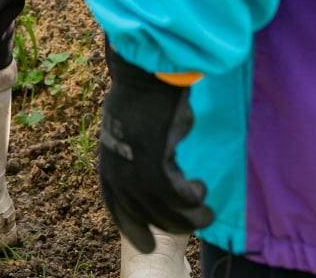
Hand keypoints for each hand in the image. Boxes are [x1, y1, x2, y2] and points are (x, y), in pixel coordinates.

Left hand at [97, 44, 212, 253]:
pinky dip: (192, 197)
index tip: (145, 244)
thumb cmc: (140, 92)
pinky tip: (201, 189)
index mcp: (108, 164)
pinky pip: (177, 195)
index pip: (116, 207)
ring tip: (207, 213)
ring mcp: (133, 171)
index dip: (131, 227)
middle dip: (170, 226)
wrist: (142, 72)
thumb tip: (155, 158)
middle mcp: (117, 173)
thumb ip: (136, 149)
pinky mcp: (155, 164)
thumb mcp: (128, 126)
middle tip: (195, 224)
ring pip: (164, 210)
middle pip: (144, 215)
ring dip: (190, 217)